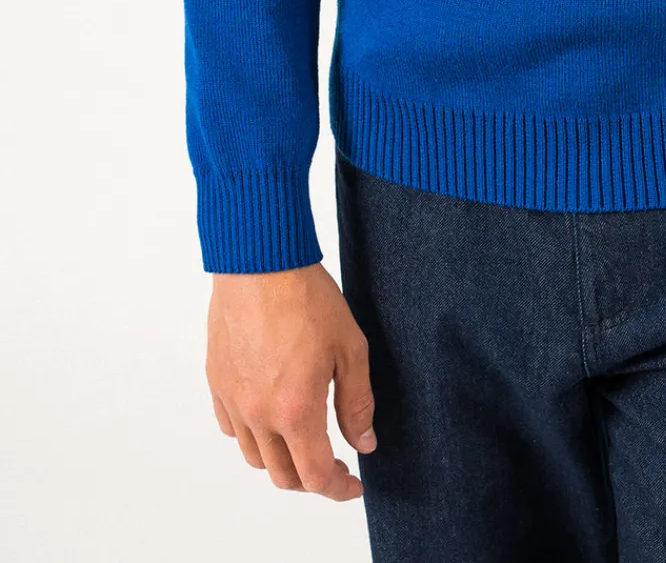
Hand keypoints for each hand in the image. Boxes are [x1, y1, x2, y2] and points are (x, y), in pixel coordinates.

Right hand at [206, 261, 375, 499]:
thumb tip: (364, 443)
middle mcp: (258, 414)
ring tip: (304, 440)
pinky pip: (231, 427)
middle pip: (282, 475)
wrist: (260, 261)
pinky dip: (252, 434)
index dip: (338, 489)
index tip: (353, 485)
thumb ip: (358, 403)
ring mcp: (232, 399)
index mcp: (295, 410)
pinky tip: (270, 415)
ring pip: (254, 456)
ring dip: (281, 459)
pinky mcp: (216, 381)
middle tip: (334, 466)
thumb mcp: (350, 348)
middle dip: (311, 480)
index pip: (315, 476)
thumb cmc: (307, 298)